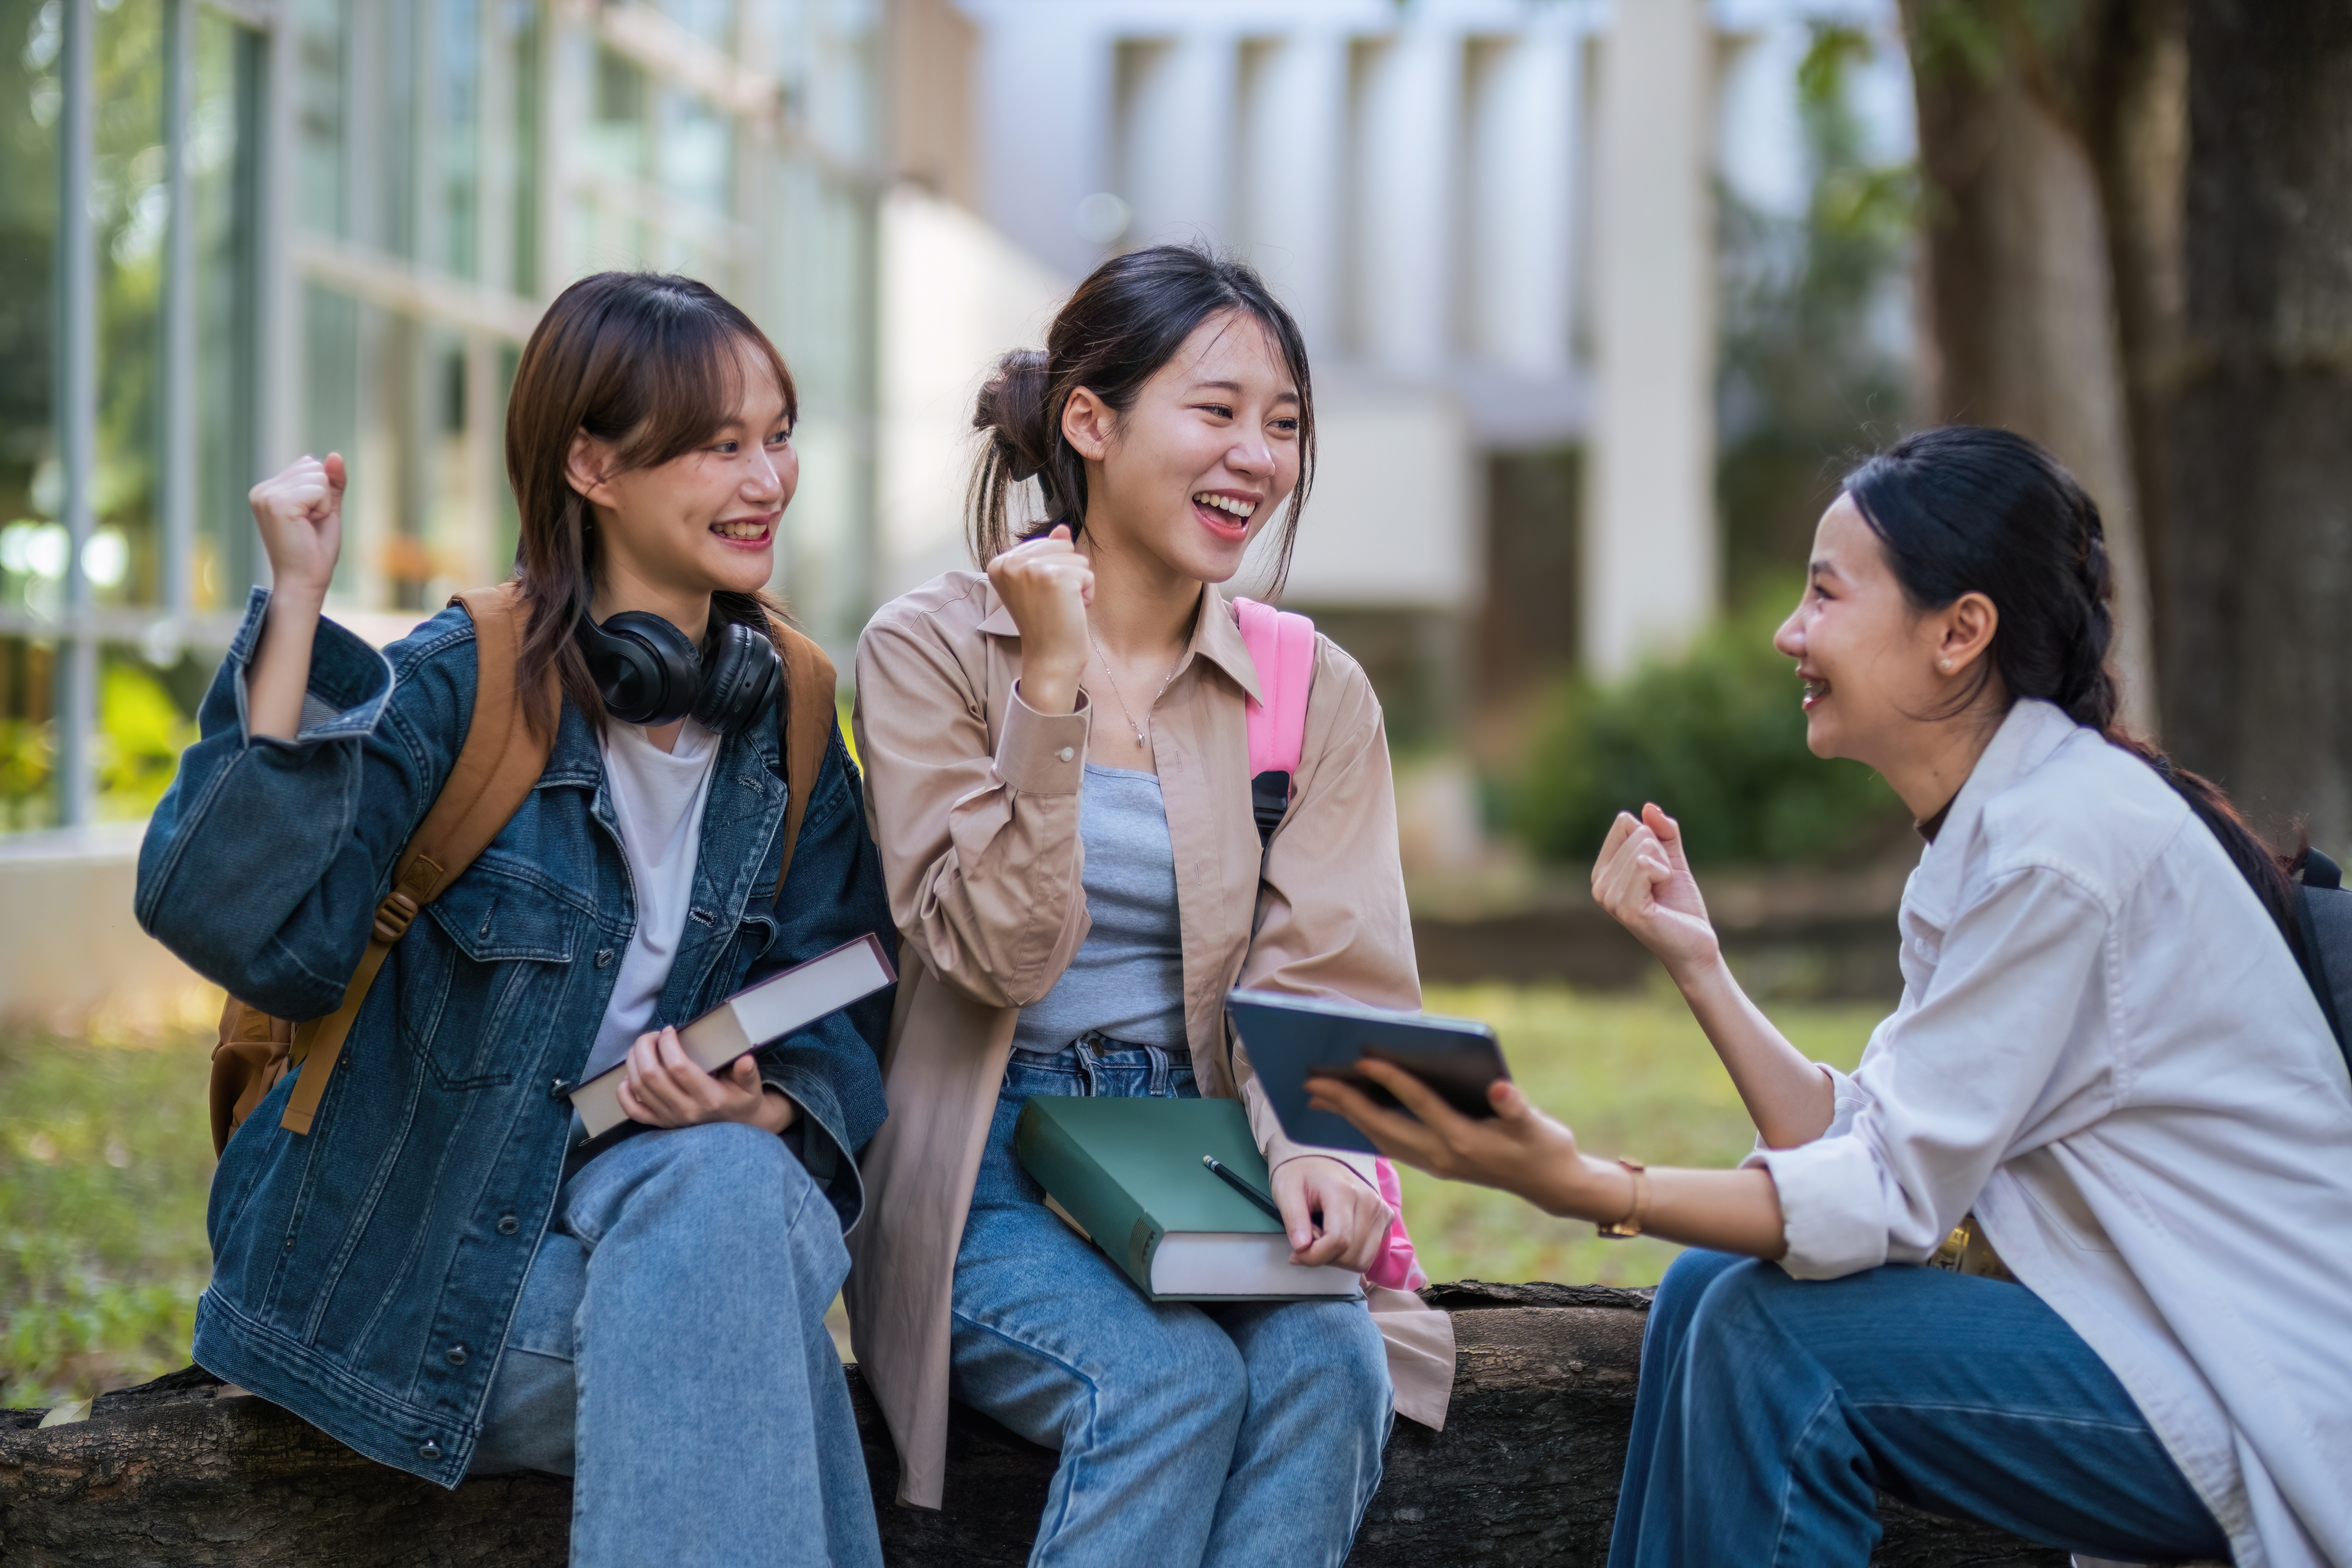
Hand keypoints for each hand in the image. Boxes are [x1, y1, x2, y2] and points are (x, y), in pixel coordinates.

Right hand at [247, 453, 345, 603]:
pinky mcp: (277, 503)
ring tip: (307, 526)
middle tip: (309, 524)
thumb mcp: (327, 509)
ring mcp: (267, 495)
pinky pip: (318, 489)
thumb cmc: (314, 551)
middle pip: (314, 466)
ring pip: (318, 476)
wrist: (304, 581)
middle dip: (323, 496)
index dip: (321, 492)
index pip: (309, 464)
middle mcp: (262, 489)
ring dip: (322, 503)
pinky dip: (322, 508)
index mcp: (268, 489)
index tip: (309, 518)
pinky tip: (307, 526)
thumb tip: (335, 455)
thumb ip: (331, 482)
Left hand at [617, 1027, 798, 1134]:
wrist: (738, 1129)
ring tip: (643, 1047)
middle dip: (645, 1047)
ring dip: (634, 1061)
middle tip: (653, 1035)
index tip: (670, 1030)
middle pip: (651, 1074)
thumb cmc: (742, 1100)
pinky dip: (623, 1092)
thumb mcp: (751, 1087)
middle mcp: (685, 1110)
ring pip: (638, 1087)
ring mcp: (670, 1118)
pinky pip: (632, 1111)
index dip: (668, 1044)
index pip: (678, 1067)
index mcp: (708, 1097)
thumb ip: (748, 1073)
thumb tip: (745, 1060)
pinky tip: (629, 1075)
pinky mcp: (660, 1124)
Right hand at [986, 524, 1093, 712]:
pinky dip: (1087, 593)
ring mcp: (1030, 568)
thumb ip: (1048, 552)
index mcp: (1000, 563)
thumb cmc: (1047, 624)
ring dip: (1078, 584)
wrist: (1050, 658)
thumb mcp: (1042, 583)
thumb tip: (1062, 528)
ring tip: (1061, 607)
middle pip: (1063, 546)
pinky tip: (1071, 611)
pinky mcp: (1053, 577)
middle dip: (1067, 574)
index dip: (1053, 571)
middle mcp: (1010, 563)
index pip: (1047, 544)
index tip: (1041, 597)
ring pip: (1077, 558)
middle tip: (1053, 603)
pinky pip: (1087, 573)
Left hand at [1270, 1155, 1392, 1271]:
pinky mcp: (1386, 1219)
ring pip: (1362, 1259)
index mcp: (1345, 1191)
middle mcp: (1370, 1201)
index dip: (1314, 1256)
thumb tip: (1302, 1248)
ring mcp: (1381, 1210)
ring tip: (1322, 1237)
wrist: (1320, 1160)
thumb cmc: (1301, 1175)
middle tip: (1308, 1239)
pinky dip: (1350, 1255)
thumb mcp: (1286, 1191)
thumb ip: (1293, 1219)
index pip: (1338, 1240)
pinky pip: (1369, 1254)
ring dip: (1338, 1258)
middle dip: (1324, 1257)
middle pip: (1351, 1254)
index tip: (1295, 1255)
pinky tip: (1336, 1237)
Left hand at [1307, 1060, 1594, 1218]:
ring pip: (1381, 1138)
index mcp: (1463, 1140)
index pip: (1418, 1104)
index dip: (1391, 1079)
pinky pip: (1391, 1144)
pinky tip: (1352, 1113)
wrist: (1552, 1186)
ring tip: (1318, 1096)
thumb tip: (1501, 1086)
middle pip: (1384, 1126)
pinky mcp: (1436, 1163)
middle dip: (1347, 1103)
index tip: (1362, 1058)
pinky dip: (1366, 1127)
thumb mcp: (1539, 1126)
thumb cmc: (1546, 1147)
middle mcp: (1442, 1155)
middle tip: (1312, 1082)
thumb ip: (1517, 1107)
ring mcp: (1436, 1162)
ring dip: (1349, 1116)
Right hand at [1591, 803, 1719, 983]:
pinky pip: (1646, 865)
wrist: (1696, 945)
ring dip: (1665, 867)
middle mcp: (1599, 885)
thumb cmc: (1681, 907)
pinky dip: (1664, 875)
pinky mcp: (1627, 908)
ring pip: (1644, 848)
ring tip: (1662, 893)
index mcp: (1603, 871)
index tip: (1658, 869)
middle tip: (1663, 886)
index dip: (1653, 840)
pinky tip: (1663, 897)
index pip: (1625, 823)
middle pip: (1637, 833)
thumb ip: (1663, 833)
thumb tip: (1649, 807)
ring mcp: (1610, 898)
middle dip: (1661, 855)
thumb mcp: (1673, 861)